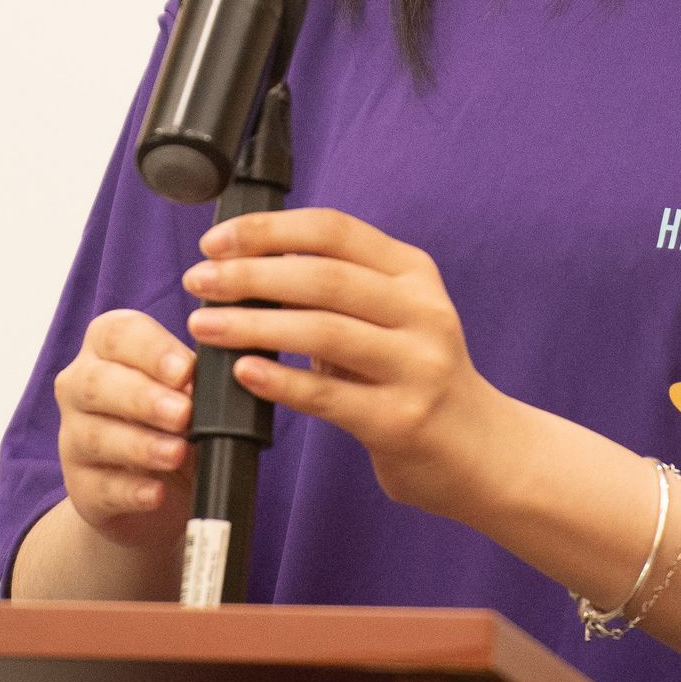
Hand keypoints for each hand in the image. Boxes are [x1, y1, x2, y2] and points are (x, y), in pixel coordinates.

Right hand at [54, 309, 197, 550]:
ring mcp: (74, 438)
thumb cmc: (175, 419)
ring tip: (177, 453)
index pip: (116, 334)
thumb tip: (214, 382)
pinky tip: (156, 493)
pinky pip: (100, 487)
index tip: (185, 370)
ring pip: (94, 436)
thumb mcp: (189, 392)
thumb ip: (197, 382)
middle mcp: (79, 386)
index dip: (151, 350)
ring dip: (140, 444)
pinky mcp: (81, 487)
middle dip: (143, 397)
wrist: (159, 488)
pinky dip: (131, 490)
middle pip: (96, 383)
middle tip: (184, 413)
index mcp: (106, 347)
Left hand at [180, 208, 497, 518]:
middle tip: (198, 282)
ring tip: (204, 325)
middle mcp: (422, 310)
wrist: (482, 452)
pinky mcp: (402, 419)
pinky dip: (280, 381)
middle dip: (249, 274)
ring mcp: (417, 365)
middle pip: (322, 276)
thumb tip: (248, 260)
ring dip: (253, 324)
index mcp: (413, 273)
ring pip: (323, 330)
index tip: (216, 240)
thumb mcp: (390, 317)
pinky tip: (244, 373)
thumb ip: (335, 290)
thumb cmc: (416, 377)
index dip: (268, 230)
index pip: (333, 231)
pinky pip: (329, 396)